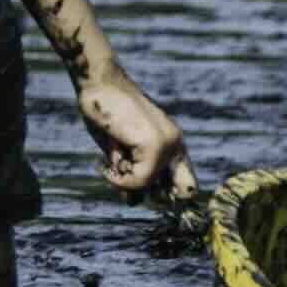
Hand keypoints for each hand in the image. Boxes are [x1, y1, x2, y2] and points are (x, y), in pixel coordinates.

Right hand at [79, 72, 195, 204]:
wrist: (99, 84)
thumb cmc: (106, 114)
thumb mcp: (120, 151)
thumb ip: (132, 173)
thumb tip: (134, 202)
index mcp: (172, 146)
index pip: (187, 188)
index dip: (170, 199)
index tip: (145, 195)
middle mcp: (176, 146)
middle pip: (179, 196)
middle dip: (151, 196)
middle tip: (128, 175)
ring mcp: (168, 145)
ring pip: (151, 189)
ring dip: (127, 181)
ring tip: (115, 157)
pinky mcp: (155, 146)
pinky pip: (138, 181)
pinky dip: (118, 178)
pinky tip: (108, 157)